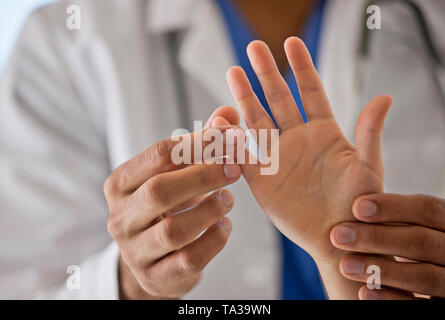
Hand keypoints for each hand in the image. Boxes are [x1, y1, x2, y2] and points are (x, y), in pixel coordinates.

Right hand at [104, 106, 241, 298]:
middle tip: (236, 168)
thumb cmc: (166, 207)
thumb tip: (228, 113)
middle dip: (205, 175)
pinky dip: (215, 240)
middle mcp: (120, 217)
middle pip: (161, 190)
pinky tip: (224, 226)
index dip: (200, 142)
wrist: (151, 259)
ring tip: (229, 200)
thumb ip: (202, 144)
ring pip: (174, 230)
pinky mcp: (155, 277)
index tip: (232, 136)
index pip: (158, 154)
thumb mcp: (176, 174)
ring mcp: (134, 251)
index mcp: (120, 183)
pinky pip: (189, 259)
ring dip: (211, 210)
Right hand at [225, 37, 392, 298]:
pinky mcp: (262, 181)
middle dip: (267, 73)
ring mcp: (278, 159)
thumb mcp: (369, 167)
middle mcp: (298, 141)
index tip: (291, 42)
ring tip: (233, 72)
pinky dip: (232, 141)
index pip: (310, 92)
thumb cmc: (360, 206)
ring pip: (257, 121)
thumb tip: (384, 97)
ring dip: (245, 98)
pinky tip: (223, 122)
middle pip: (278, 100)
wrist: (339, 239)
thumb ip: (369, 133)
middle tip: (254, 47)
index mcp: (324, 134)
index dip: (301, 67)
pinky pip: (243, 157)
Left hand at [330, 193, 444, 299]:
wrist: (442, 275)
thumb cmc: (421, 243)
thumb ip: (396, 207)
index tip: (356, 206)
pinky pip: (422, 306)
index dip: (393, 207)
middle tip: (337, 235)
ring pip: (427, 277)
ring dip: (382, 270)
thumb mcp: (419, 222)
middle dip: (378, 238)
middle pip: (423, 241)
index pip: (428, 209)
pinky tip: (364, 294)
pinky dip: (392, 299)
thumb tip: (365, 156)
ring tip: (345, 264)